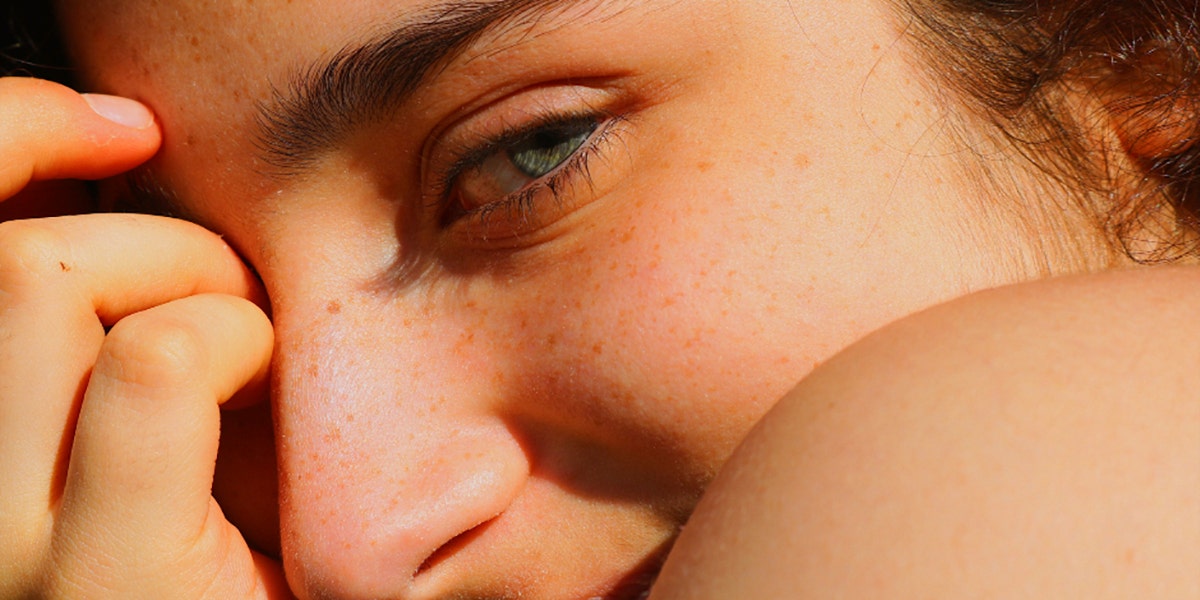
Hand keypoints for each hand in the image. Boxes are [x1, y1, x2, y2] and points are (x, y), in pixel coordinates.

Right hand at [0, 78, 290, 597]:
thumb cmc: (237, 562)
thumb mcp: (150, 437)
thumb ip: (105, 344)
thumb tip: (121, 181)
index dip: (17, 138)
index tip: (123, 132)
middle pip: (3, 260)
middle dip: (150, 239)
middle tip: (234, 301)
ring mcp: (9, 548)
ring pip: (46, 280)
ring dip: (187, 273)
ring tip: (250, 345)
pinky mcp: (104, 580)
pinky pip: (155, 360)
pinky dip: (233, 335)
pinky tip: (264, 384)